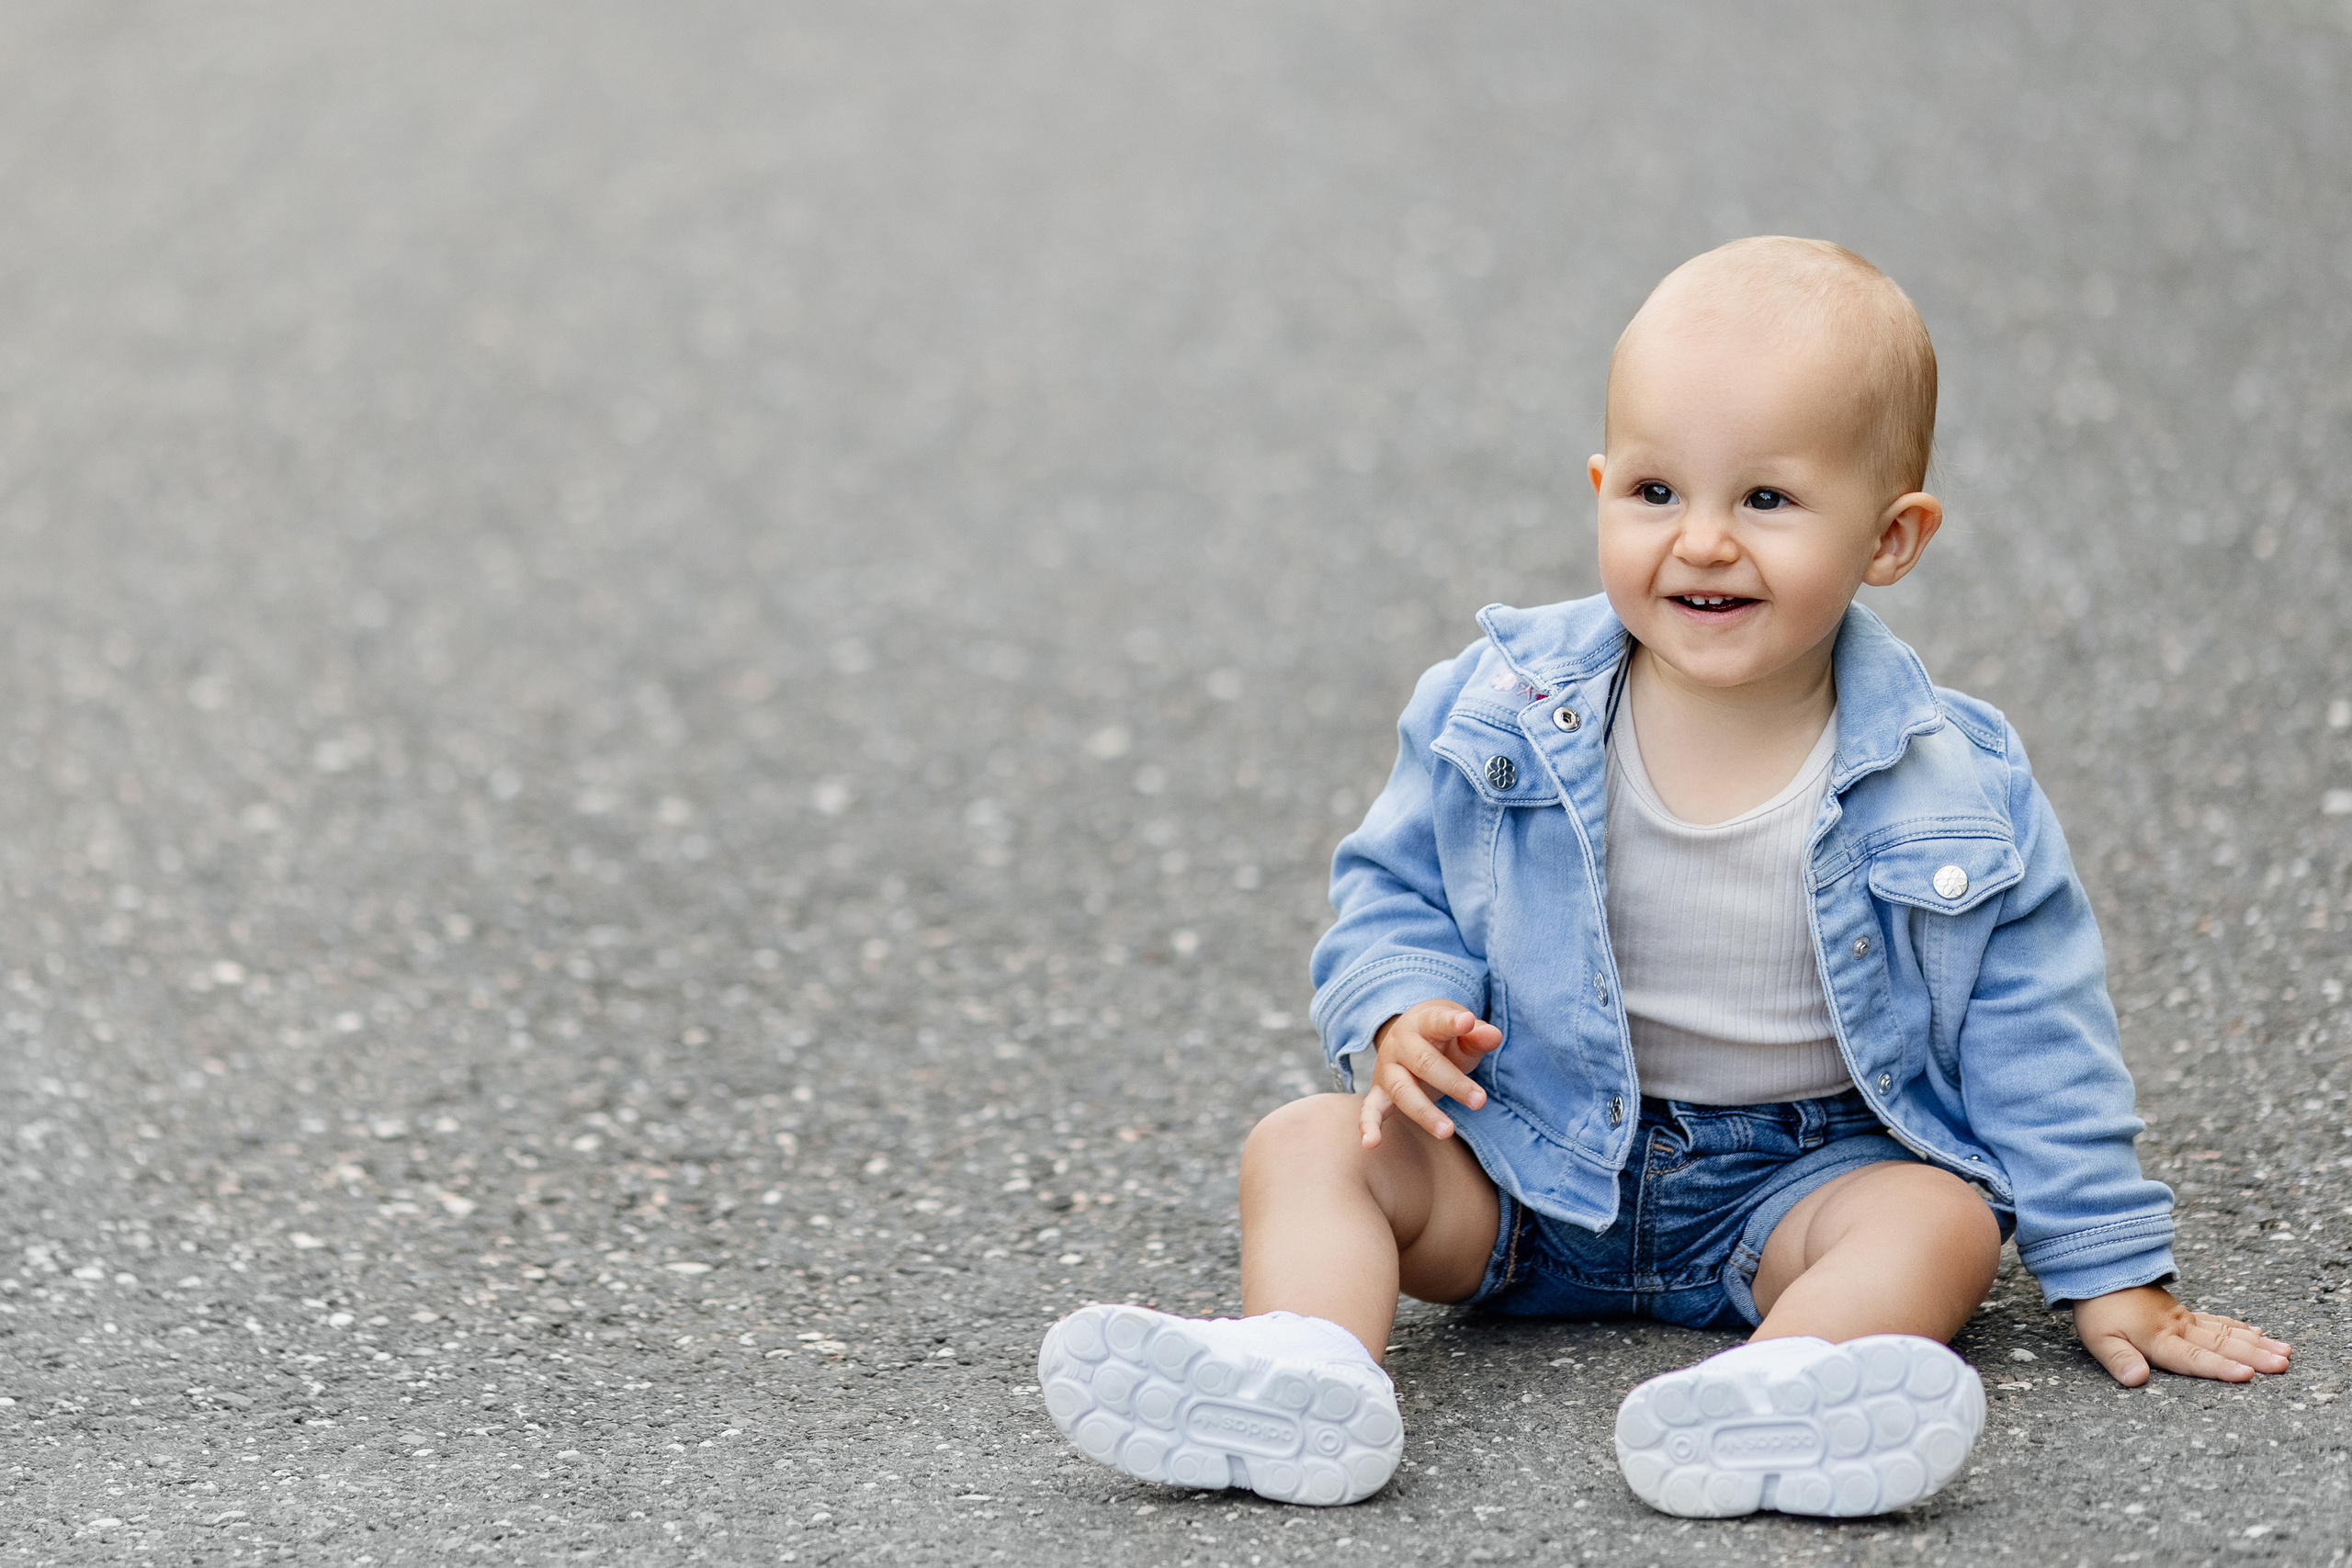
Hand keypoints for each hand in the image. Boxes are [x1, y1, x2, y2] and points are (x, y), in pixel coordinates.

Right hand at [1358, 1001, 1502, 1149]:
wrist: (1407, 1039)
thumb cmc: (1442, 1037)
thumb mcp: (1461, 1031)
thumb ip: (1477, 1036)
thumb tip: (1493, 1036)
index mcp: (1421, 1023)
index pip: (1436, 1021)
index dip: (1451, 1023)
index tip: (1468, 1022)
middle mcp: (1399, 1045)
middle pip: (1424, 1062)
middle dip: (1452, 1083)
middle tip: (1479, 1101)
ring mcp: (1387, 1070)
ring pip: (1403, 1091)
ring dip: (1424, 1112)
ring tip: (1447, 1131)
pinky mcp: (1379, 1093)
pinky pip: (1370, 1110)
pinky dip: (1368, 1126)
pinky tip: (1371, 1143)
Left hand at [2072, 1284, 2290, 1385]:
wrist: (2100, 1271)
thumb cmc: (2099, 1310)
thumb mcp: (2100, 1339)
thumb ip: (2120, 1360)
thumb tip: (2136, 1379)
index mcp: (2160, 1340)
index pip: (2194, 1358)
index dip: (2220, 1368)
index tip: (2247, 1374)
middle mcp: (2179, 1329)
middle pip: (2221, 1345)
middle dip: (2254, 1357)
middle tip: (2284, 1365)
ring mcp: (2184, 1319)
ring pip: (2226, 1332)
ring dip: (2255, 1344)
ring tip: (2284, 1353)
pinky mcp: (2184, 1313)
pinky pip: (2217, 1321)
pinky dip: (2238, 1327)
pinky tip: (2256, 1333)